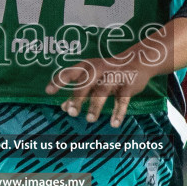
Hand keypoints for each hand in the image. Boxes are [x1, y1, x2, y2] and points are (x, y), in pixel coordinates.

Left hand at [45, 43, 167, 127]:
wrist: (138, 62)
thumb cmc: (109, 73)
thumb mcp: (93, 79)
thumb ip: (78, 92)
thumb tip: (63, 108)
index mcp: (87, 67)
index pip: (69, 72)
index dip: (58, 81)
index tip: (48, 91)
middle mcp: (99, 69)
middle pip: (86, 83)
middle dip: (78, 97)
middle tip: (71, 112)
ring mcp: (114, 76)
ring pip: (103, 91)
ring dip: (95, 106)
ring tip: (89, 120)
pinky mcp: (128, 84)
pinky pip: (123, 100)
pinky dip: (119, 112)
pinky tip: (114, 124)